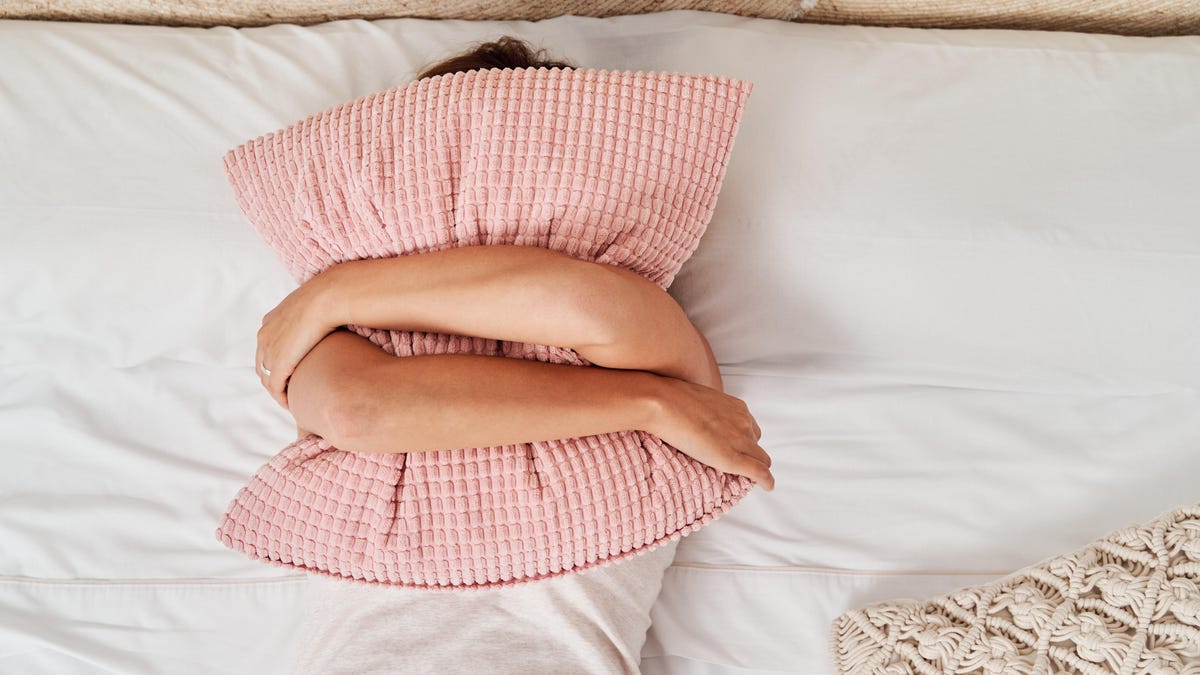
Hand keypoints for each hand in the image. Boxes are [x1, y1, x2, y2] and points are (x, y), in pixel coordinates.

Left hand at [256, 268, 342, 409]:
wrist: (327, 298)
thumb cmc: (329, 299)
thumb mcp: (314, 305)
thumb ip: (313, 315)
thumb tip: (331, 319)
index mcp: (270, 321)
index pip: (266, 348)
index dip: (276, 363)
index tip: (290, 372)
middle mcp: (265, 335)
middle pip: (262, 365)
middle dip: (273, 380)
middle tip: (289, 391)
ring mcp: (269, 350)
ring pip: (266, 379)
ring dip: (277, 391)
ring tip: (292, 400)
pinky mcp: (278, 364)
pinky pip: (275, 388)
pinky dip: (281, 398)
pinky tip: (292, 404)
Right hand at [648, 378, 774, 490]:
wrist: (663, 403)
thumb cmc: (670, 399)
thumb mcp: (697, 400)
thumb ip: (707, 412)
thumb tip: (697, 420)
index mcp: (736, 407)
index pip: (750, 429)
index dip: (744, 442)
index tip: (737, 449)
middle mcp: (743, 421)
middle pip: (756, 445)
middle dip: (750, 455)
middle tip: (736, 465)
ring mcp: (740, 439)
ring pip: (761, 459)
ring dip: (754, 467)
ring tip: (742, 477)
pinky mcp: (732, 457)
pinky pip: (759, 472)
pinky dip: (766, 481)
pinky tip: (767, 486)